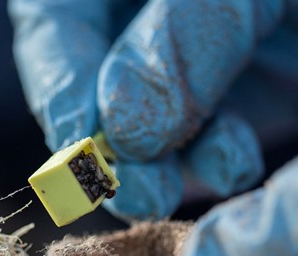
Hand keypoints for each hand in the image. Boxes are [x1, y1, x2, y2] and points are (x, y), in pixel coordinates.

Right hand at [10, 0, 297, 219]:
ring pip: (144, 136)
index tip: (85, 145)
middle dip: (110, 146)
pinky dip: (209, 171)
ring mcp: (196, 68)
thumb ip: (182, 34)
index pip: (55, 25)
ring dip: (162, 167)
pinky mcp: (242, 109)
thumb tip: (120, 131)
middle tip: (139, 189)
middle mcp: (150, 23)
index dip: (59, 85)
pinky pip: (201, 154)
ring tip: (199, 176)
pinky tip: (234, 166)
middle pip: (92, 91)